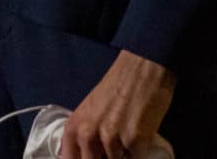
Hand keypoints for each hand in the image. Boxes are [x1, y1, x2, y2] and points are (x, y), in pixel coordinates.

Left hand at [61, 51, 175, 158]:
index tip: (95, 156)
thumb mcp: (90, 111)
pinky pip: (136, 158)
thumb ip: (84, 137)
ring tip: (128, 138)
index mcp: (74, 127)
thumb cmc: (117, 87)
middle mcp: (87, 134)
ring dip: (124, 155)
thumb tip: (86, 157)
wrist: (142, 68)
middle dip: (106, 158)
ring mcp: (110, 138)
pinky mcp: (133, 140)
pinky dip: (139, 152)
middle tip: (115, 146)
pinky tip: (141, 136)